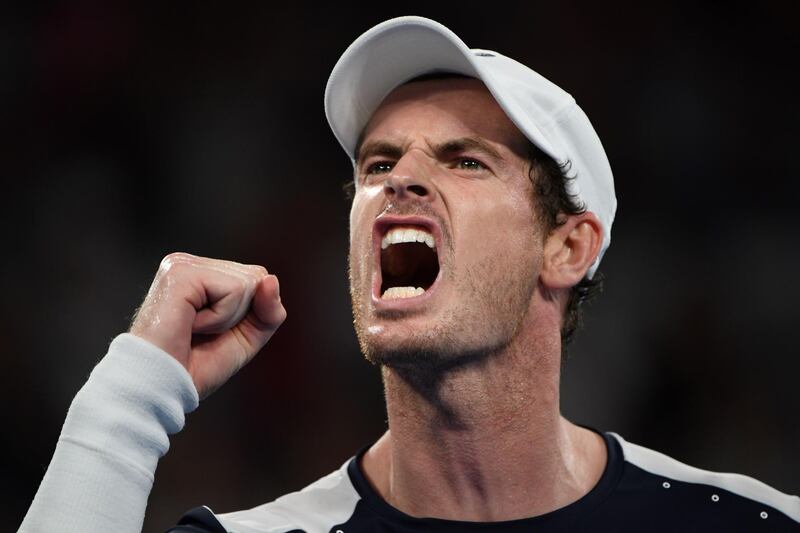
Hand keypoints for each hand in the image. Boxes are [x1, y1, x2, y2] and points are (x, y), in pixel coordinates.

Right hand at [129, 252, 286, 398]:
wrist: (161, 387)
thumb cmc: (196, 365)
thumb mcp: (247, 337)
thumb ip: (269, 310)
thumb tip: (270, 278)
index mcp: (202, 273)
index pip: (257, 278)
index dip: (250, 313)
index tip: (213, 332)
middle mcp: (190, 263)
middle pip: (256, 277)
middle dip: (239, 315)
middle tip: (202, 333)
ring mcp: (182, 264)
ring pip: (248, 283)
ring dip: (228, 318)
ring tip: (193, 329)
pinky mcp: (180, 273)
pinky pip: (234, 290)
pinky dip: (220, 318)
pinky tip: (190, 325)